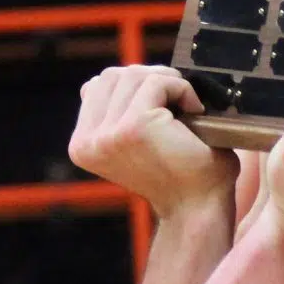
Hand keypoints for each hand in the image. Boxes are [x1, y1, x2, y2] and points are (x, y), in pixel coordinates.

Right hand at [68, 65, 233, 217]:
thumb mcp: (134, 142)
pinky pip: (157, 83)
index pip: (96, 87)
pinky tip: (196, 110)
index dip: (133, 86)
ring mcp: (108, 135)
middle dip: (149, 78)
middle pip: (112, 76)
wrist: (201, 207)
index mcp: (83, 145)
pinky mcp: (134, 127)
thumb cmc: (180, 175)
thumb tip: (95, 82)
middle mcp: (88, 142)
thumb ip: (112, 114)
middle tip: (179, 98)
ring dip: (168, 83)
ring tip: (188, 106)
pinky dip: (182, 88)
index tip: (163, 102)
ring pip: (134, 76)